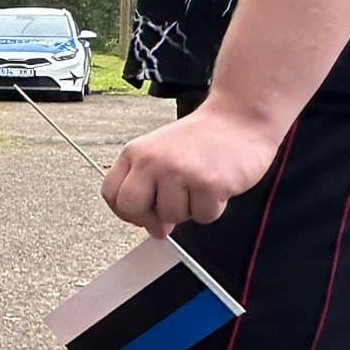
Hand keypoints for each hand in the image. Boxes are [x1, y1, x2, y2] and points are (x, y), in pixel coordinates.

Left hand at [101, 105, 280, 236]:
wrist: (239, 119)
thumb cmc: (201, 140)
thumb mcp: (161, 155)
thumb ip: (148, 189)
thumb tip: (154, 229)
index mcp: (135, 153)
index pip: (111, 194)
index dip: (127, 211)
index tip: (143, 212)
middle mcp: (153, 161)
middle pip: (132, 209)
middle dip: (151, 218)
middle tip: (171, 208)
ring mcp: (180, 172)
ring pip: (172, 217)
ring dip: (189, 209)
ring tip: (199, 185)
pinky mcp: (209, 184)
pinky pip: (204, 216)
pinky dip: (213, 208)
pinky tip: (216, 186)